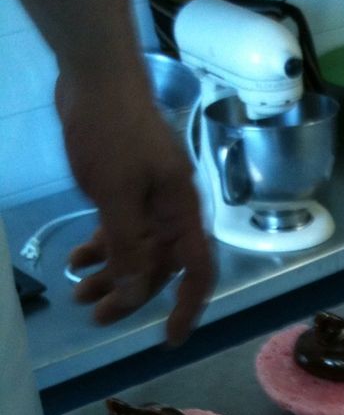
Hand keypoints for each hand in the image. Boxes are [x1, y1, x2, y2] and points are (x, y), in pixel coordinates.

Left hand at [15, 0, 215, 346]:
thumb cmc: (113, 131)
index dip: (187, 308)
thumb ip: (127, 248)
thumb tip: (134, 295)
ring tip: (78, 295)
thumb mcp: (117, 196)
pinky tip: (75, 260)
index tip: (169, 339)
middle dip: (130, 296)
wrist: (95, 75)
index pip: (197, 272)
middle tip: (96, 318)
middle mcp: (171, 212)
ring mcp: (149, 200)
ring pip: (135, 251)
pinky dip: (99, 248)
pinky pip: (119, 230)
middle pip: (159, 268)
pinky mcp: (126, 188)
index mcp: (182, 212)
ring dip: (109, 276)